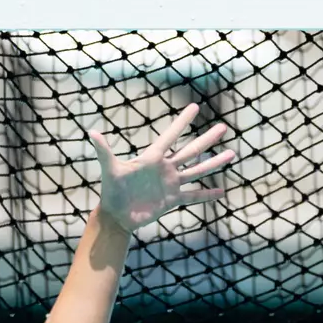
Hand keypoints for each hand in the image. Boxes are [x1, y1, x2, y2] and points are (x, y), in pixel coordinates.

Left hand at [89, 104, 235, 231]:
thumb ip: (104, 152)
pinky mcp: (172, 200)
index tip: (194, 107)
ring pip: (197, 171)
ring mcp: (171, 184)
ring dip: (214, 163)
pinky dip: (207, 195)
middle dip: (207, 139)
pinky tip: (221, 192)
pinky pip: (193, 196)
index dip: (182, 122)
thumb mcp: (110, 170)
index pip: (170, 136)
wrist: (116, 216)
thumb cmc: (111, 191)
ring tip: (231, 154)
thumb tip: (91, 132)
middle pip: (190, 151)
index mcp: (152, 158)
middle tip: (223, 127)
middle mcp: (165, 169)